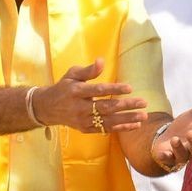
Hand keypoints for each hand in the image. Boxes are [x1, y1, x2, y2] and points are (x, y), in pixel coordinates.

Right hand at [32, 59, 148, 133]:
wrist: (47, 108)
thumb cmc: (64, 87)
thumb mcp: (72, 74)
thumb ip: (88, 70)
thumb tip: (102, 61)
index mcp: (76, 92)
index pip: (98, 91)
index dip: (114, 90)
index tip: (130, 88)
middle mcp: (80, 108)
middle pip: (106, 108)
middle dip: (126, 106)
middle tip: (143, 103)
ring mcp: (83, 121)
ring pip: (108, 121)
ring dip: (127, 119)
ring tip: (144, 116)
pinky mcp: (86, 129)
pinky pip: (106, 129)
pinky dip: (121, 128)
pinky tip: (135, 125)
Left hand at [151, 85, 191, 171]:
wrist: (170, 137)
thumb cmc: (186, 126)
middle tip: (191, 133)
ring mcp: (183, 155)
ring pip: (184, 156)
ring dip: (180, 148)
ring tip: (175, 139)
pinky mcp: (170, 159)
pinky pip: (169, 161)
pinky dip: (166, 157)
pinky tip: (162, 153)